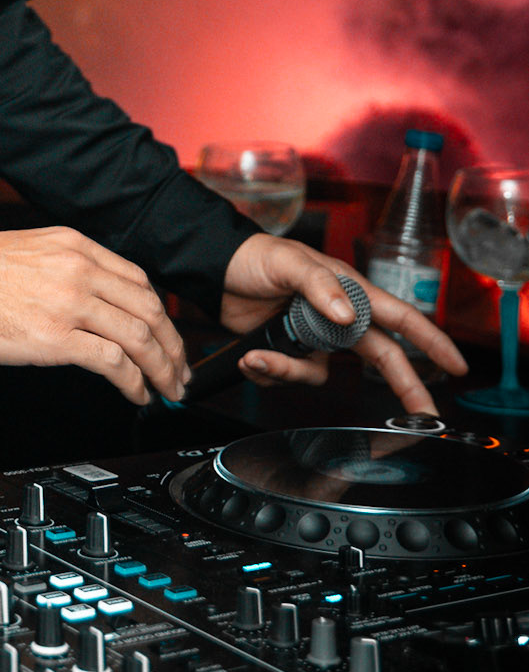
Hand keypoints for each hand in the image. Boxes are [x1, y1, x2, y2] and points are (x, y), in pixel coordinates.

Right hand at [0, 226, 189, 405]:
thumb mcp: (28, 251)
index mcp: (74, 245)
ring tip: (166, 388)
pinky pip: (114, 363)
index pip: (138, 281)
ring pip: (140, 337)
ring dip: (161, 368)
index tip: (165, 336)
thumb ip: (65, 268)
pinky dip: (134, 383)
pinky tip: (136, 394)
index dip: (160, 315)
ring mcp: (70, 303)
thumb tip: (89, 300)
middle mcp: (79, 269)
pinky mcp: (56, 337)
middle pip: (149, 309)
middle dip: (172, 345)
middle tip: (178, 370)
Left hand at [221, 234, 467, 413]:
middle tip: (423, 415)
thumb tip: (349, 314)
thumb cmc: (255, 256)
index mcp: (348, 290)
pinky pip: (292, 376)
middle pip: (381, 358)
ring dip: (291, 371)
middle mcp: (337, 317)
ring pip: (322, 374)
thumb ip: (319, 285)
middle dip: (403, 385)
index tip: (456, 365)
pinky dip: (270, 371)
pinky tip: (251, 354)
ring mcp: (314, 337)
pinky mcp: (289, 350)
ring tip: (258, 355)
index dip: (431, 341)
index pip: (399, 318)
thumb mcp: (288, 262)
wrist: (216, 270)